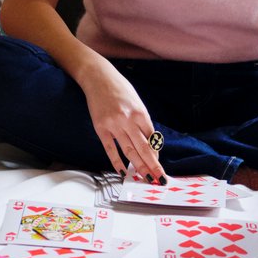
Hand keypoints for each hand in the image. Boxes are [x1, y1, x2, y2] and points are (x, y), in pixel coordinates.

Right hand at [81, 61, 164, 179]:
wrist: (98, 78)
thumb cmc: (119, 88)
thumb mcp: (137, 101)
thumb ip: (142, 121)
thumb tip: (149, 142)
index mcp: (140, 112)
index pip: (152, 139)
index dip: (156, 154)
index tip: (159, 164)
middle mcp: (128, 120)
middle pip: (143, 148)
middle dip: (153, 166)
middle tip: (159, 179)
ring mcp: (114, 125)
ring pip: (129, 151)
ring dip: (138, 167)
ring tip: (145, 178)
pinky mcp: (101, 128)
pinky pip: (110, 149)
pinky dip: (117, 162)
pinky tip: (123, 172)